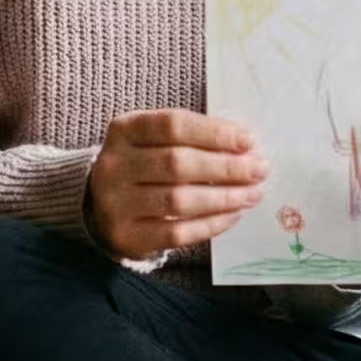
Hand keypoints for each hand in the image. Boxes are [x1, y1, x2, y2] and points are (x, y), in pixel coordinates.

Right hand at [86, 109, 268, 260]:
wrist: (101, 205)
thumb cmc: (142, 164)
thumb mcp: (153, 140)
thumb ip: (191, 137)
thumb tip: (245, 147)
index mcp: (123, 130)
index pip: (172, 125)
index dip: (213, 133)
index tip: (248, 141)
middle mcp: (114, 165)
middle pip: (177, 163)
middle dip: (226, 167)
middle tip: (259, 169)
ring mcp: (116, 203)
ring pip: (178, 200)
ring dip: (224, 197)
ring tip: (253, 193)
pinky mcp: (127, 236)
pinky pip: (177, 232)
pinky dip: (211, 224)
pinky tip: (234, 215)